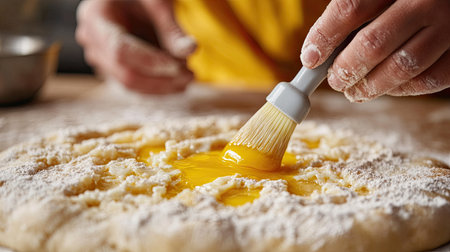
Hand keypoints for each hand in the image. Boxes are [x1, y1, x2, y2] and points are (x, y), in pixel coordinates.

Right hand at [76, 0, 195, 93]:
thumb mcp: (157, 3)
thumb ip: (172, 28)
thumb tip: (191, 50)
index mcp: (95, 18)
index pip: (120, 50)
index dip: (151, 62)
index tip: (180, 66)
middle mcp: (91, 41)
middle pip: (125, 74)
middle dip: (161, 79)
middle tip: (190, 75)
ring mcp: (98, 58)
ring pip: (129, 85)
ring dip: (162, 86)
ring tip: (188, 76)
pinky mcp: (110, 69)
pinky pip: (133, 85)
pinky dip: (156, 86)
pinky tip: (177, 81)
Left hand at [301, 0, 449, 101]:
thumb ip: (354, 12)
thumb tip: (317, 51)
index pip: (350, 7)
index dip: (325, 36)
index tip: (310, 58)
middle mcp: (426, 1)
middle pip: (373, 43)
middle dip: (346, 69)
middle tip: (334, 80)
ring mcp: (448, 27)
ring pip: (401, 67)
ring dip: (369, 86)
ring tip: (353, 91)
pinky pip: (428, 80)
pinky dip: (401, 90)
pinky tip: (387, 87)